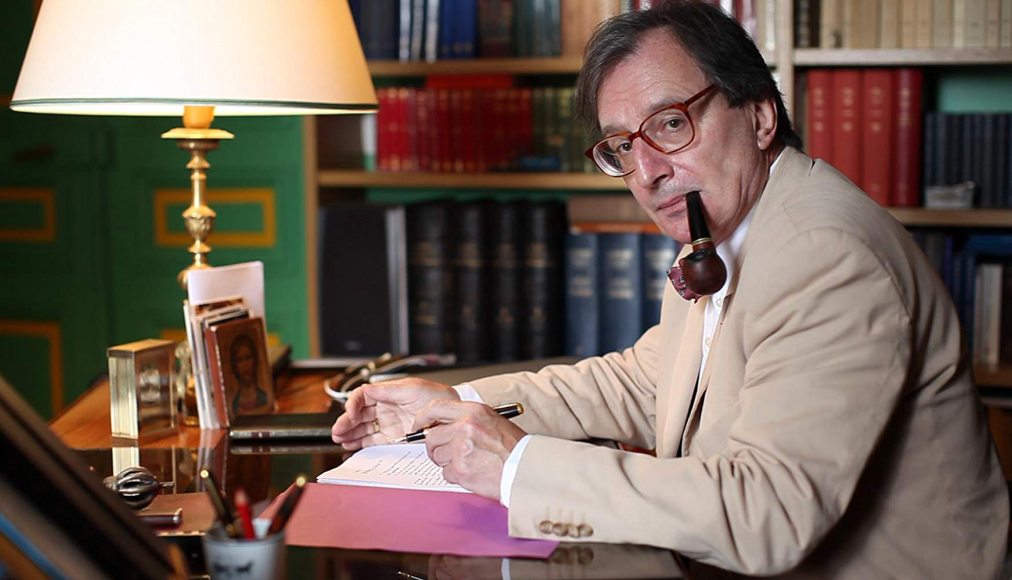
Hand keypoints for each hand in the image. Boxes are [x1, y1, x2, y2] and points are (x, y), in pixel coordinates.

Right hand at [330, 378, 457, 448]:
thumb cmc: (437, 397)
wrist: (452, 416)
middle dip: (346, 422)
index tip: (350, 413)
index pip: (362, 397)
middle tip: (337, 432)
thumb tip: (367, 390)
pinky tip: (351, 445)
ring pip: (363, 427)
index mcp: (388, 393)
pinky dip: (361, 442)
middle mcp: (386, 407)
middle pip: (359, 414)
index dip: (352, 404)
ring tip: (340, 440)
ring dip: (350, 433)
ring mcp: (389, 422)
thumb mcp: (412, 389)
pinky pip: (373, 439)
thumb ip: (388, 391)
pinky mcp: (394, 436)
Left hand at [414, 400, 526, 499]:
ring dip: (448, 462)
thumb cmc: (512, 447)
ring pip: (438, 457)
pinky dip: (456, 475)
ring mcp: (461, 449)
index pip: (435, 407)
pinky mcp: (461, 469)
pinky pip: (446, 473)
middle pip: (432, 437)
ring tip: (469, 462)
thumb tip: (441, 425)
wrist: (525, 468)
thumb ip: (465, 419)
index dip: (423, 418)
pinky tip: (473, 472)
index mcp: (473, 411)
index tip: (419, 426)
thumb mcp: (491, 420)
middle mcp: (465, 427)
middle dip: (436, 447)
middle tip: (448, 452)